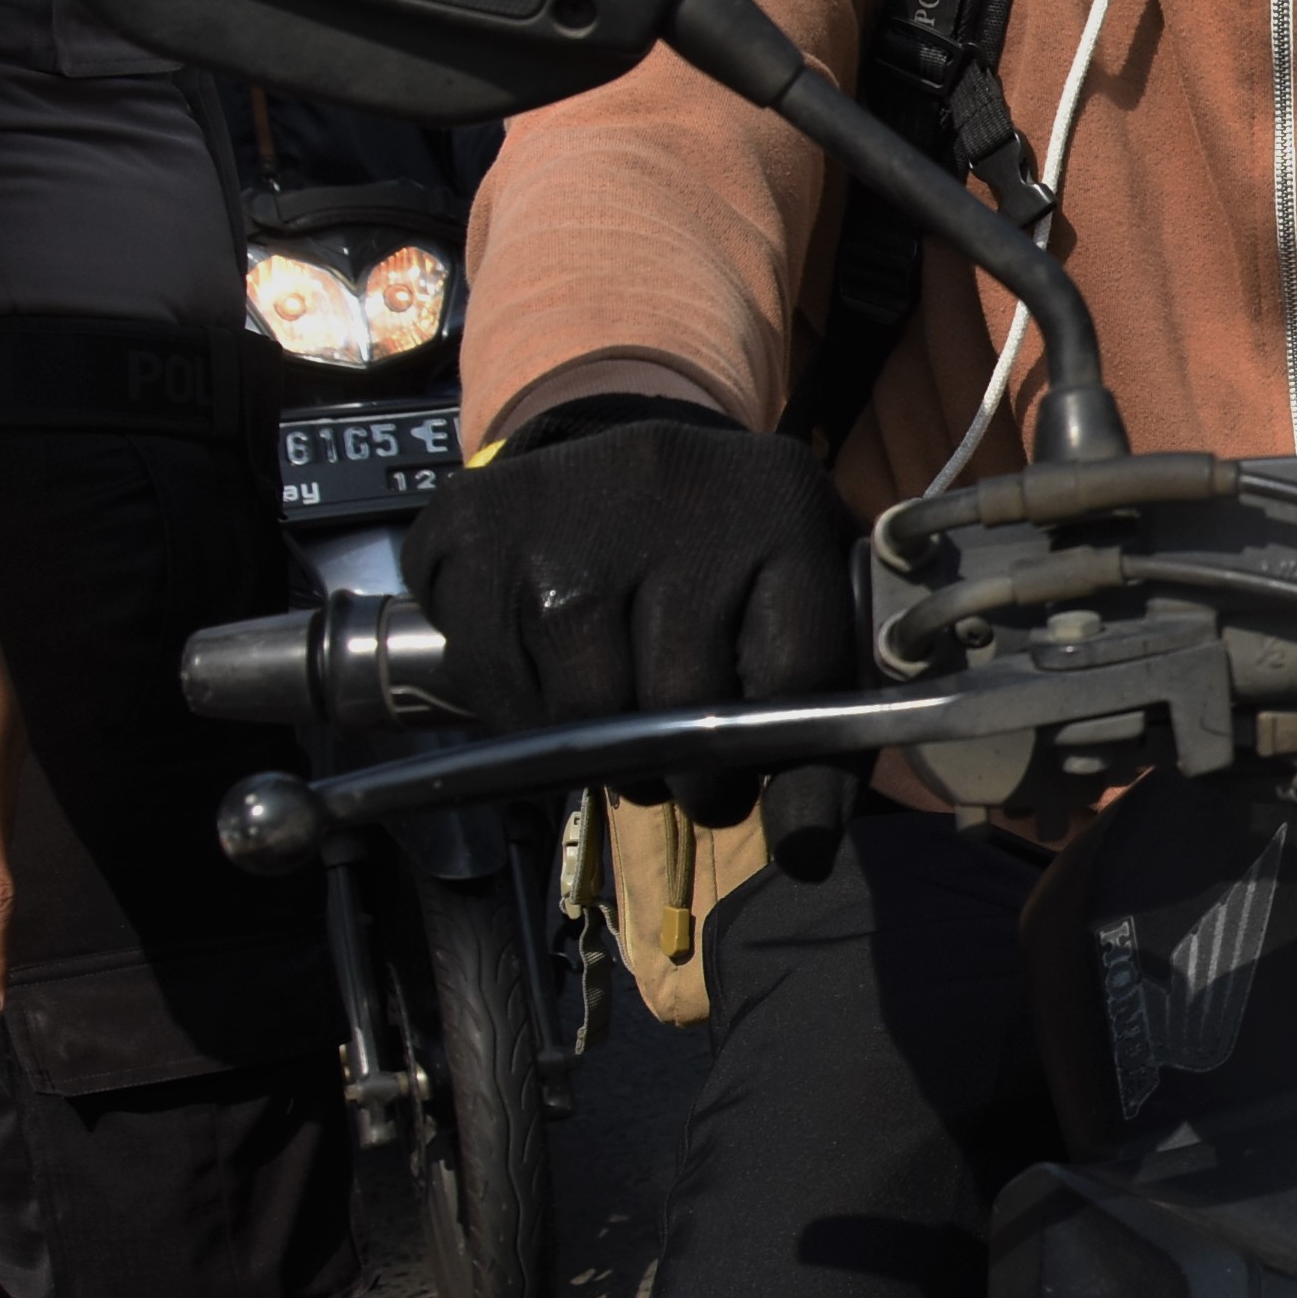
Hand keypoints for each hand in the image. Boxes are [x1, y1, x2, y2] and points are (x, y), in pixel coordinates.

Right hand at [407, 399, 865, 873]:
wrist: (609, 440)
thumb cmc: (728, 546)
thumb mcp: (804, 592)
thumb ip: (824, 716)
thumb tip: (805, 857)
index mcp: (781, 502)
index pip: (797, 674)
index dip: (784, 771)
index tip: (768, 811)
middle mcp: (672, 489)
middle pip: (682, 703)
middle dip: (687, 773)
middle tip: (684, 775)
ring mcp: (561, 509)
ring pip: (581, 709)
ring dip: (599, 754)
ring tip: (619, 725)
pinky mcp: (472, 527)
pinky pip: (492, 679)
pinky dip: (517, 709)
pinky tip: (546, 676)